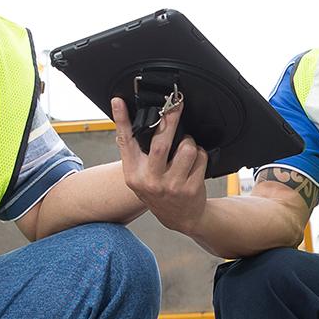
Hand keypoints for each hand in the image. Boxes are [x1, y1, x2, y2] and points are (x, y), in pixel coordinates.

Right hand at [112, 95, 208, 235]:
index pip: (125, 142)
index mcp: (133, 174)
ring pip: (186, 148)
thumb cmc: (160, 191)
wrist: (182, 218)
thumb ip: (138, 154)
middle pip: (160, 143)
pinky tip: (194, 163)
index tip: (118, 101)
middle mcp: (150, 180)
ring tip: (186, 148)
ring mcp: (171, 186)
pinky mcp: (190, 188)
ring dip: (190, 141)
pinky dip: (200, 154)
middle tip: (176, 104)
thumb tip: (140, 121)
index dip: (121, 120)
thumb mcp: (141, 176)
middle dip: (170, 118)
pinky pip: (200, 158)